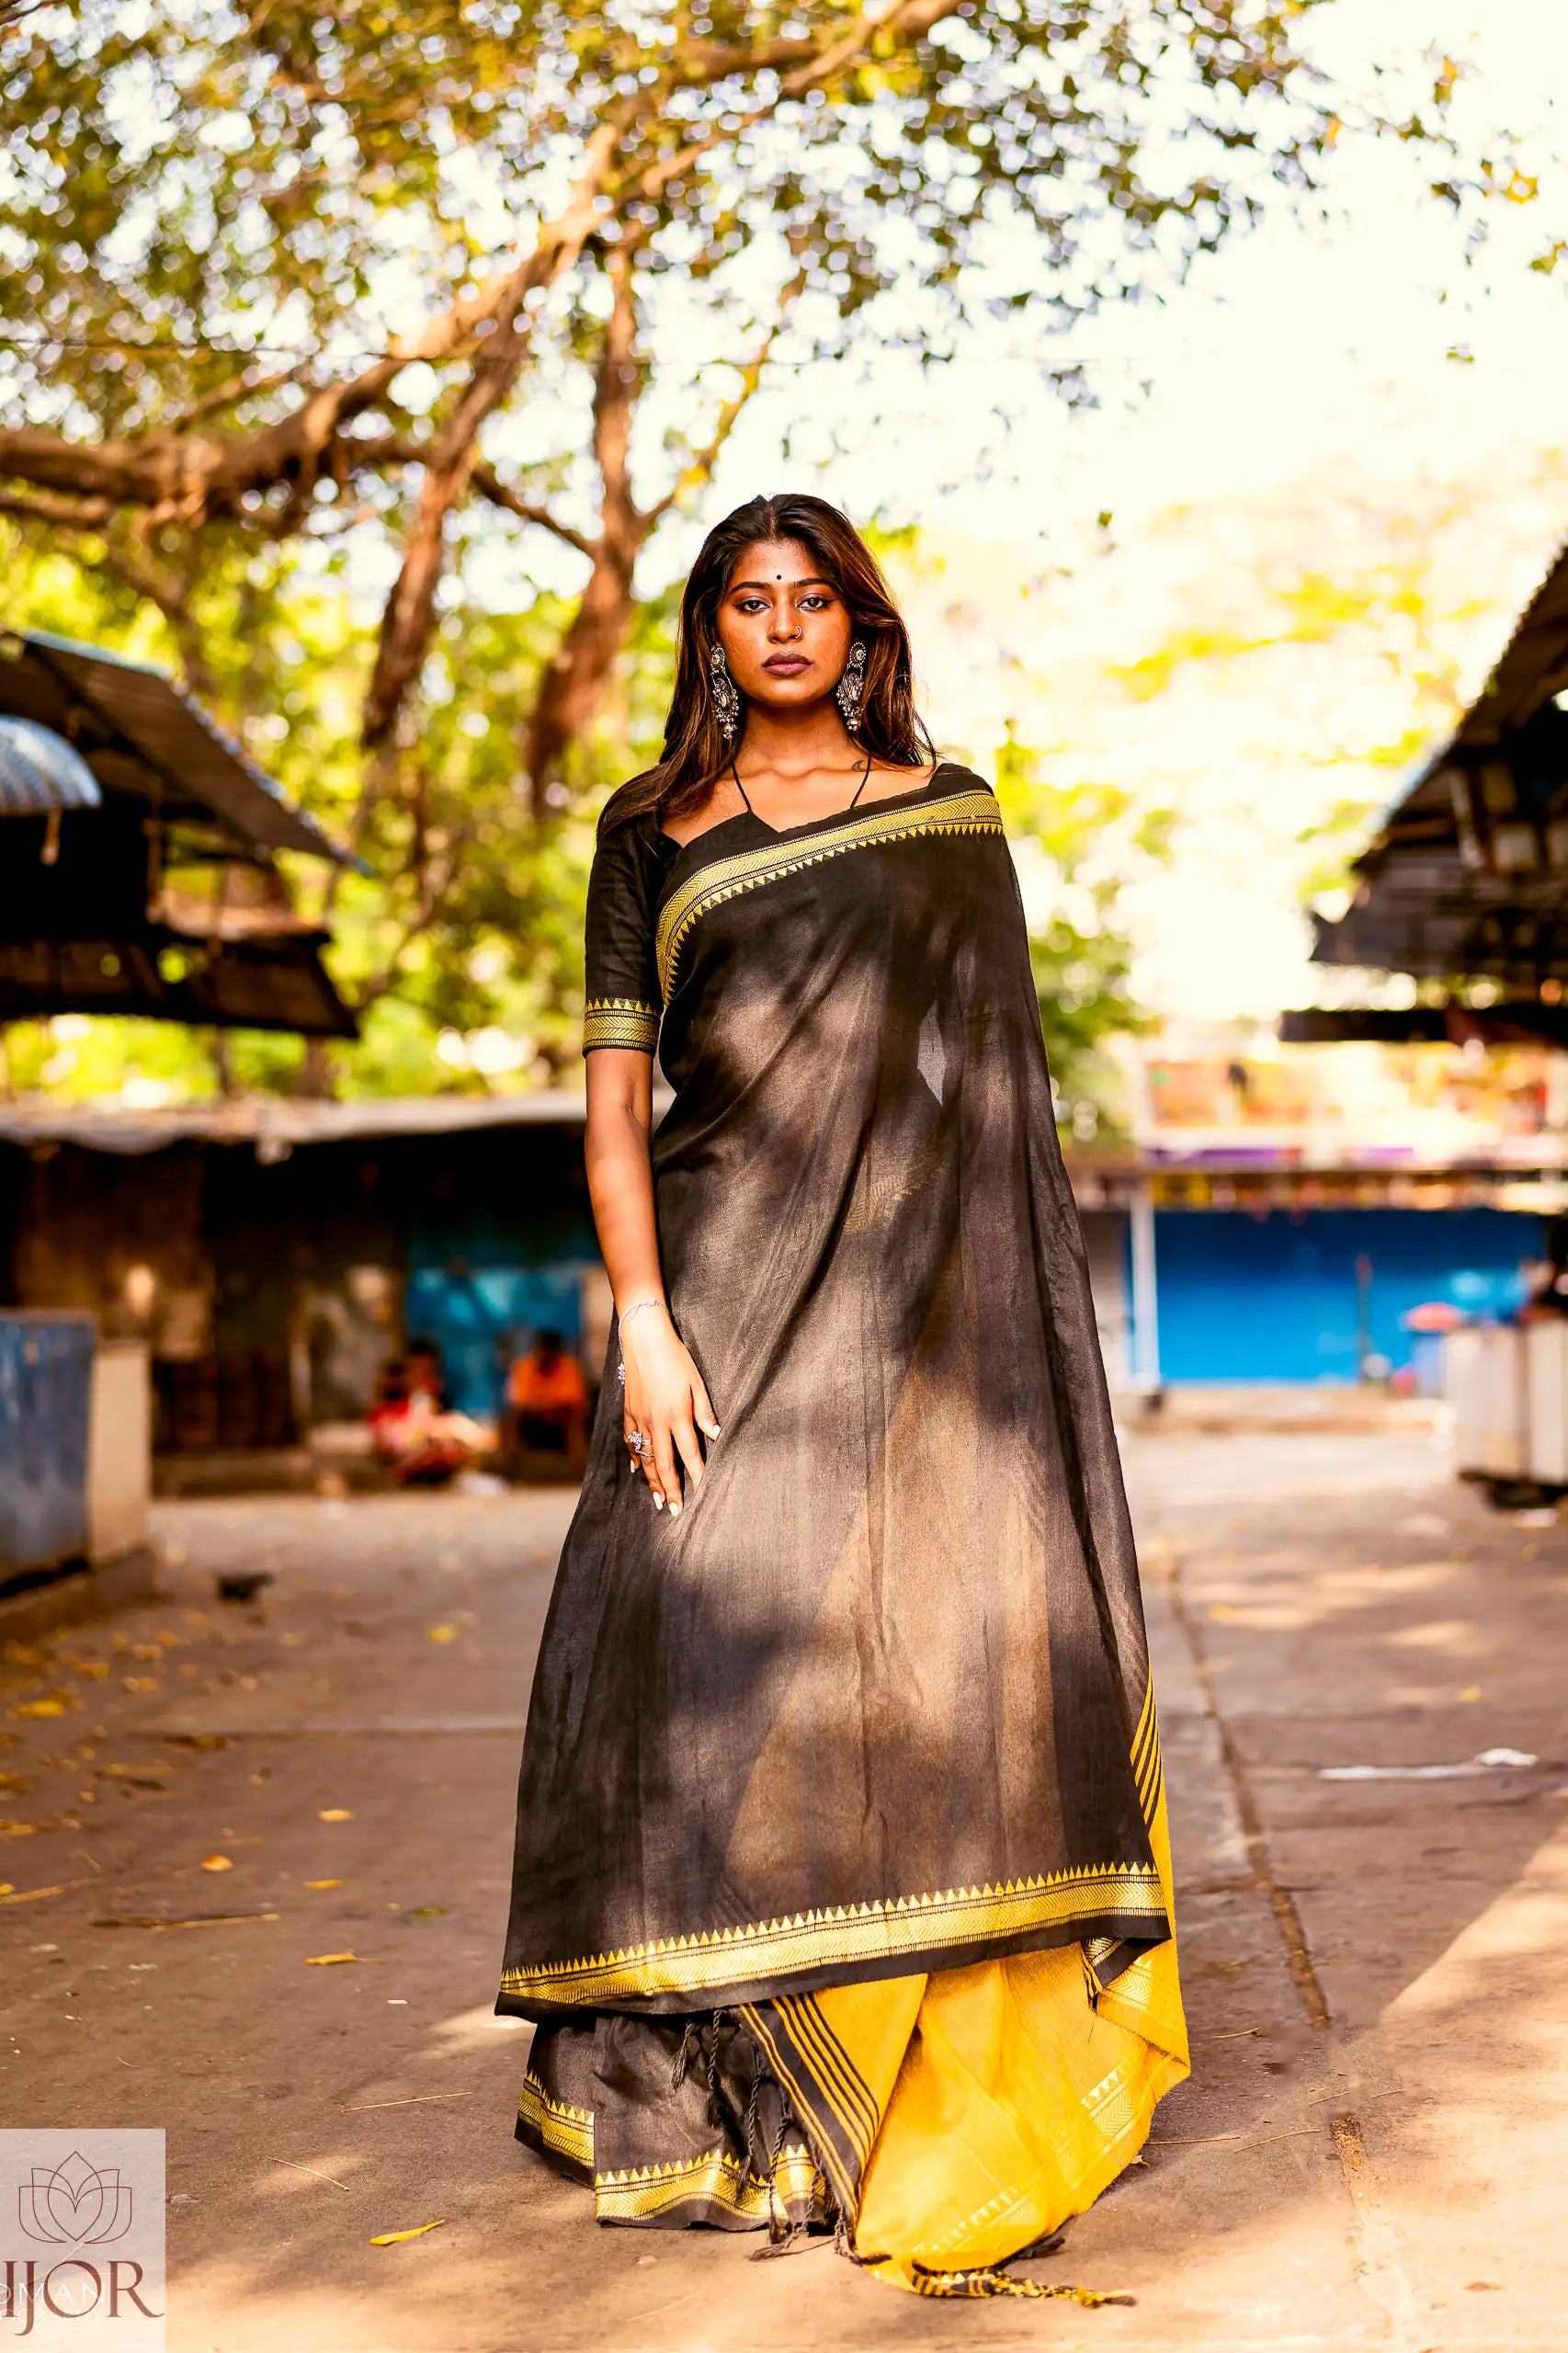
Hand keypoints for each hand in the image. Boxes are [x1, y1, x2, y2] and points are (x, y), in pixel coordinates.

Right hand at [620, 1304, 719, 1514]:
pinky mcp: (629, 1412)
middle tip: (676, 1511)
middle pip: (664, 1464)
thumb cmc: (676, 1359)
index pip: (690, 1454)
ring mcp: (640, 1419)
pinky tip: (637, 1470)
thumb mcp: (697, 1383)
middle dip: (671, 1490)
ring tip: (659, 1500)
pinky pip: (631, 1442)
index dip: (697, 1476)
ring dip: (652, 1482)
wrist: (644, 1340)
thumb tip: (716, 1436)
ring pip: (646, 1458)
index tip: (703, 1495)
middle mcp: (657, 1423)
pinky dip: (635, 1458)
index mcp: (677, 1416)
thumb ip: (705, 1412)